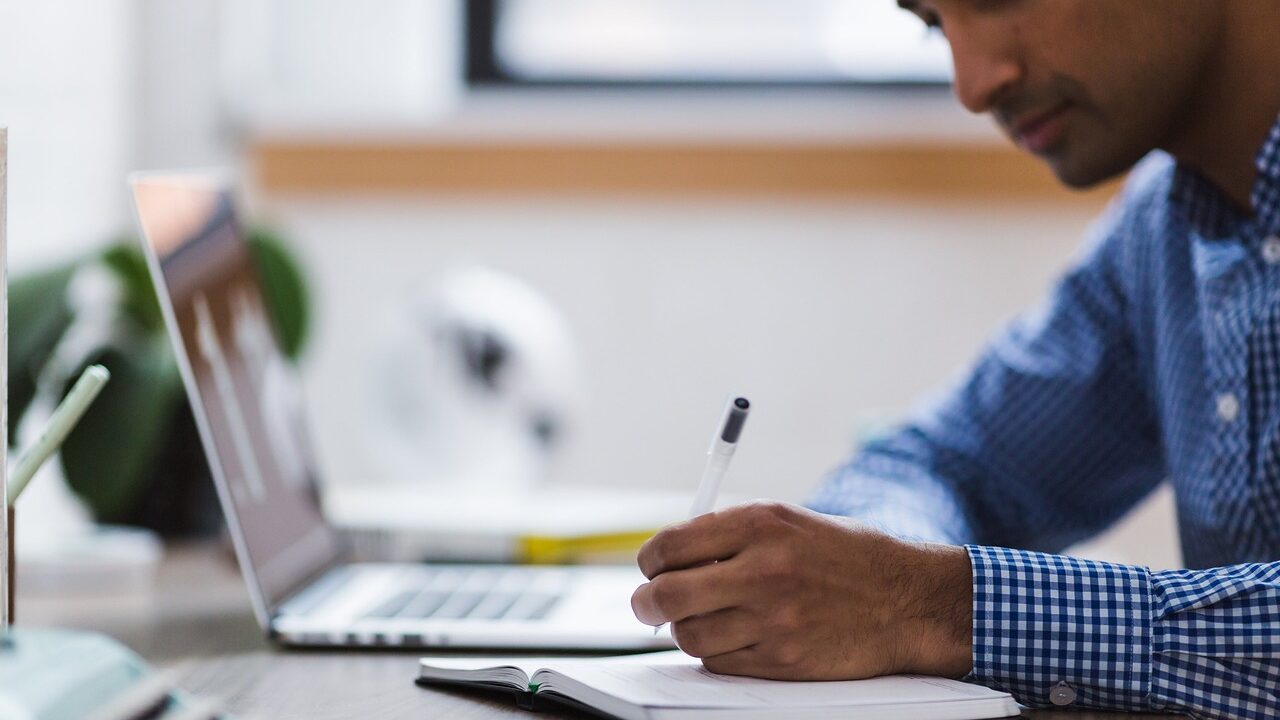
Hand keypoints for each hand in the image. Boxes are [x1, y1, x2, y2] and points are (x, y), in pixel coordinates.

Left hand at [631, 501, 972, 679]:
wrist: (907, 600)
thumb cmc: (844, 557)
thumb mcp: (788, 522)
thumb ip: (728, 534)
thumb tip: (667, 557)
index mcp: (760, 524)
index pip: (670, 545)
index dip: (650, 561)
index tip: (651, 567)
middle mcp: (763, 569)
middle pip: (667, 595)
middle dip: (647, 602)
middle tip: (648, 604)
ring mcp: (773, 619)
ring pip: (688, 635)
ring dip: (685, 630)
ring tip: (704, 618)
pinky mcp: (782, 660)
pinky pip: (719, 662)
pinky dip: (716, 653)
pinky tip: (737, 636)